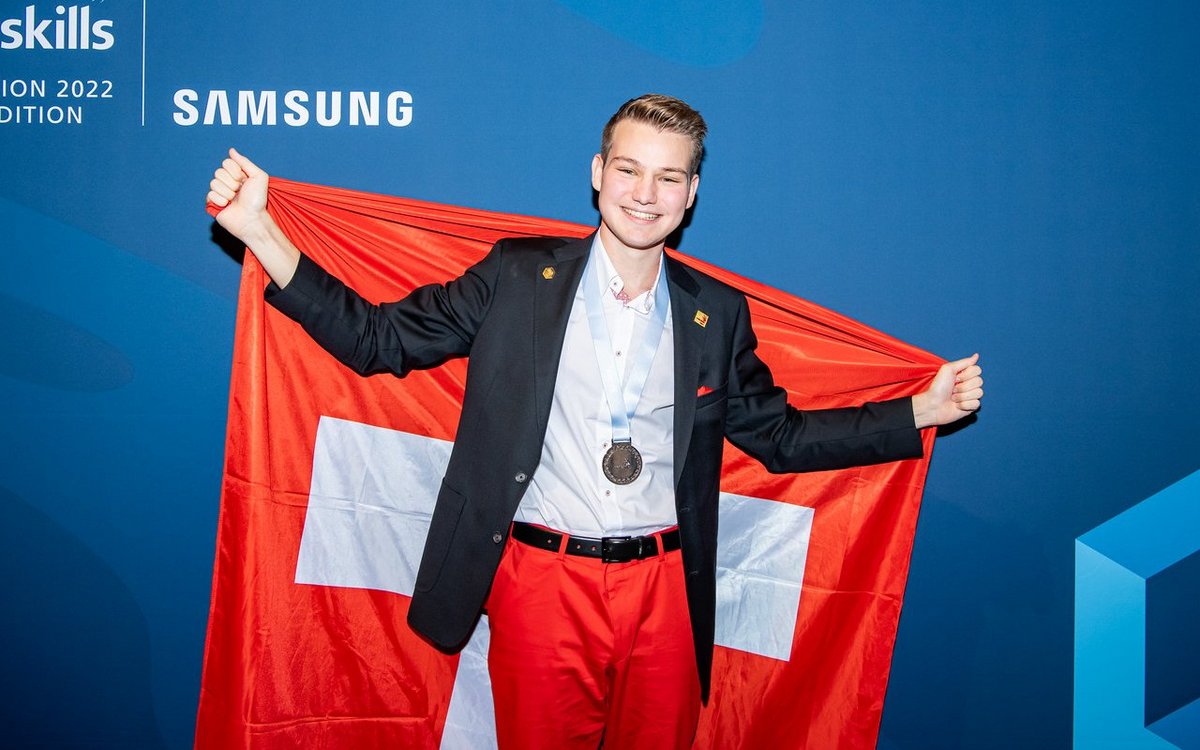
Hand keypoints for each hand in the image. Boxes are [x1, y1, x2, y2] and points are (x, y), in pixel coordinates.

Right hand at [204, 148, 299, 286]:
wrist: (252, 219)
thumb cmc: (258, 200)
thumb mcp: (259, 177)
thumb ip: (245, 162)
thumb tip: (231, 150)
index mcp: (237, 175)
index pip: (226, 162)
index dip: (235, 171)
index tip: (244, 180)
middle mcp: (227, 183)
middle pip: (218, 172)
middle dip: (232, 183)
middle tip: (240, 192)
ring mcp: (219, 193)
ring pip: (213, 183)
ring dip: (227, 193)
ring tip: (234, 201)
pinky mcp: (213, 204)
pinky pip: (209, 195)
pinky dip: (220, 200)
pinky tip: (227, 206)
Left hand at [912, 353, 983, 428]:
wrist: (933, 404)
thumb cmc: (938, 387)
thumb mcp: (948, 369)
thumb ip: (964, 362)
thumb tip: (976, 355)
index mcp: (965, 375)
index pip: (977, 370)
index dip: (967, 374)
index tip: (955, 378)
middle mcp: (969, 385)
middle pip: (979, 381)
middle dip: (963, 386)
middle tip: (952, 389)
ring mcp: (971, 396)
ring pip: (979, 393)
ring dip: (962, 396)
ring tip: (953, 398)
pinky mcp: (971, 407)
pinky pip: (976, 404)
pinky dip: (964, 405)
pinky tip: (956, 406)